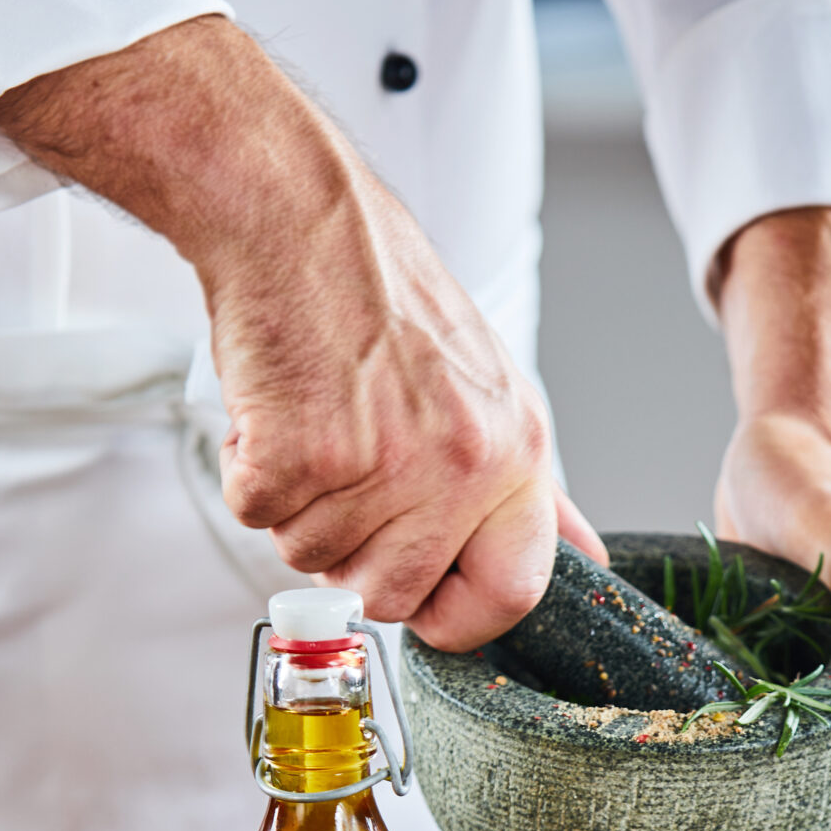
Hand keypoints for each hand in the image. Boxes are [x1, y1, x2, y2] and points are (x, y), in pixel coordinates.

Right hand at [0, 17, 582, 646]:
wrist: (297, 217)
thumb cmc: (379, 293)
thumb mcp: (489, 388)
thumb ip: (528, 488)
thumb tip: (582, 554)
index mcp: (514, 452)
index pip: (512, 593)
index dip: (458, 613)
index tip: (426, 594)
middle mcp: (459, 464)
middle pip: (393, 595)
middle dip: (353, 553)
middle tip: (344, 476)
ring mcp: (379, 465)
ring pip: (314, 557)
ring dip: (297, 504)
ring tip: (313, 420)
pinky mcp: (300, 457)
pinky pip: (259, 518)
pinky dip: (249, 473)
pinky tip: (276, 411)